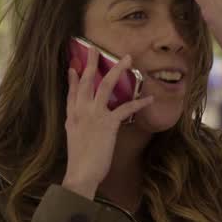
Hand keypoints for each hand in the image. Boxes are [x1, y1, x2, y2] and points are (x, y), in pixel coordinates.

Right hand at [61, 45, 155, 198]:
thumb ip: (77, 126)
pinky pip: (126, 108)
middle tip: (95, 49)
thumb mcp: (73, 139)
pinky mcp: (108, 123)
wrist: (81, 173)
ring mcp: (95, 115)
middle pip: (86, 81)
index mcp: (72, 116)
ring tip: (127, 59)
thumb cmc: (79, 161)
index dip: (73, 78)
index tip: (74, 66)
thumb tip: (84, 122)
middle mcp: (82, 111)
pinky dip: (139, 103)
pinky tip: (149, 98)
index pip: (72, 92)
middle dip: (92, 63)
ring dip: (118, 70)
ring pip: (106, 85)